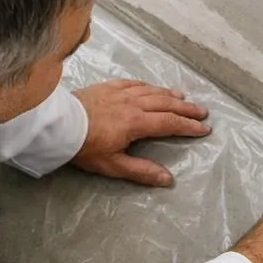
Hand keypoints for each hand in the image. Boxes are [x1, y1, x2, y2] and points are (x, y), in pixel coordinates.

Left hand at [72, 79, 209, 186]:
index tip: (204, 129)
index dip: (189, 126)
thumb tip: (168, 179)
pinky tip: (151, 87)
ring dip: (169, 94)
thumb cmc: (84, 147)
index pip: (170, 123)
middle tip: (202, 112)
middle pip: (166, 104)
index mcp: (137, 122)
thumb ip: (141, 171)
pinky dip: (146, 85)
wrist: (57, 125)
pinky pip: (132, 82)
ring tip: (183, 97)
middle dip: (186, 109)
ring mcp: (119, 92)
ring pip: (151, 91)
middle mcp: (132, 104)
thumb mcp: (113, 165)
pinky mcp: (106, 87)